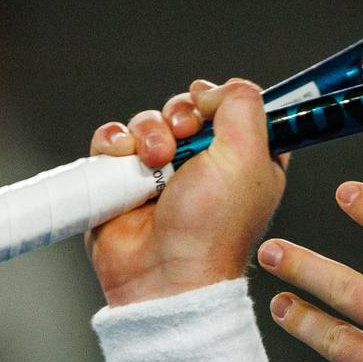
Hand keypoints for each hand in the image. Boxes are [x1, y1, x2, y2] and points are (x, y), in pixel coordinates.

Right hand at [85, 77, 289, 304]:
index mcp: (245, 159)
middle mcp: (205, 163)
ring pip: (148, 121)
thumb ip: (243, 106)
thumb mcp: (249, 156)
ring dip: (148, 133)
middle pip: (187, 108)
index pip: (234, 108)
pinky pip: (113, 141)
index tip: (213, 106)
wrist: (165, 273)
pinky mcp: (123, 181)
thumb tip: (214, 89)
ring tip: (155, 162)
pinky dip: (115, 145)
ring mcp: (162, 172)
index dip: (221, 100)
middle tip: (183, 135)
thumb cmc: (214, 226)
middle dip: (181, 114)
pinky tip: (125, 164)